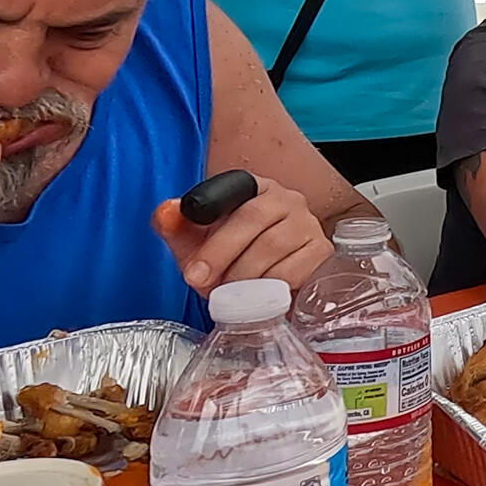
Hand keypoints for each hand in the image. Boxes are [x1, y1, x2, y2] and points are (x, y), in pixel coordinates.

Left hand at [151, 174, 333, 294]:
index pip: (232, 187)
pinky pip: (293, 270)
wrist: (265, 292)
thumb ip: (176, 227)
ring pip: (272, 246)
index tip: (193, 234)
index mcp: (253, 188)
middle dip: (220, 252)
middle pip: (252, 217)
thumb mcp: (197, 245)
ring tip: (227, 294)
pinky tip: (257, 298)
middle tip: (198, 280)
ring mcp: (307, 224)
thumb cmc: (232, 262)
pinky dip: (269, 288)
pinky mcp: (321, 251)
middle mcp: (285, 199)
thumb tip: (164, 212)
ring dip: (242, 275)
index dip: (209, 208)